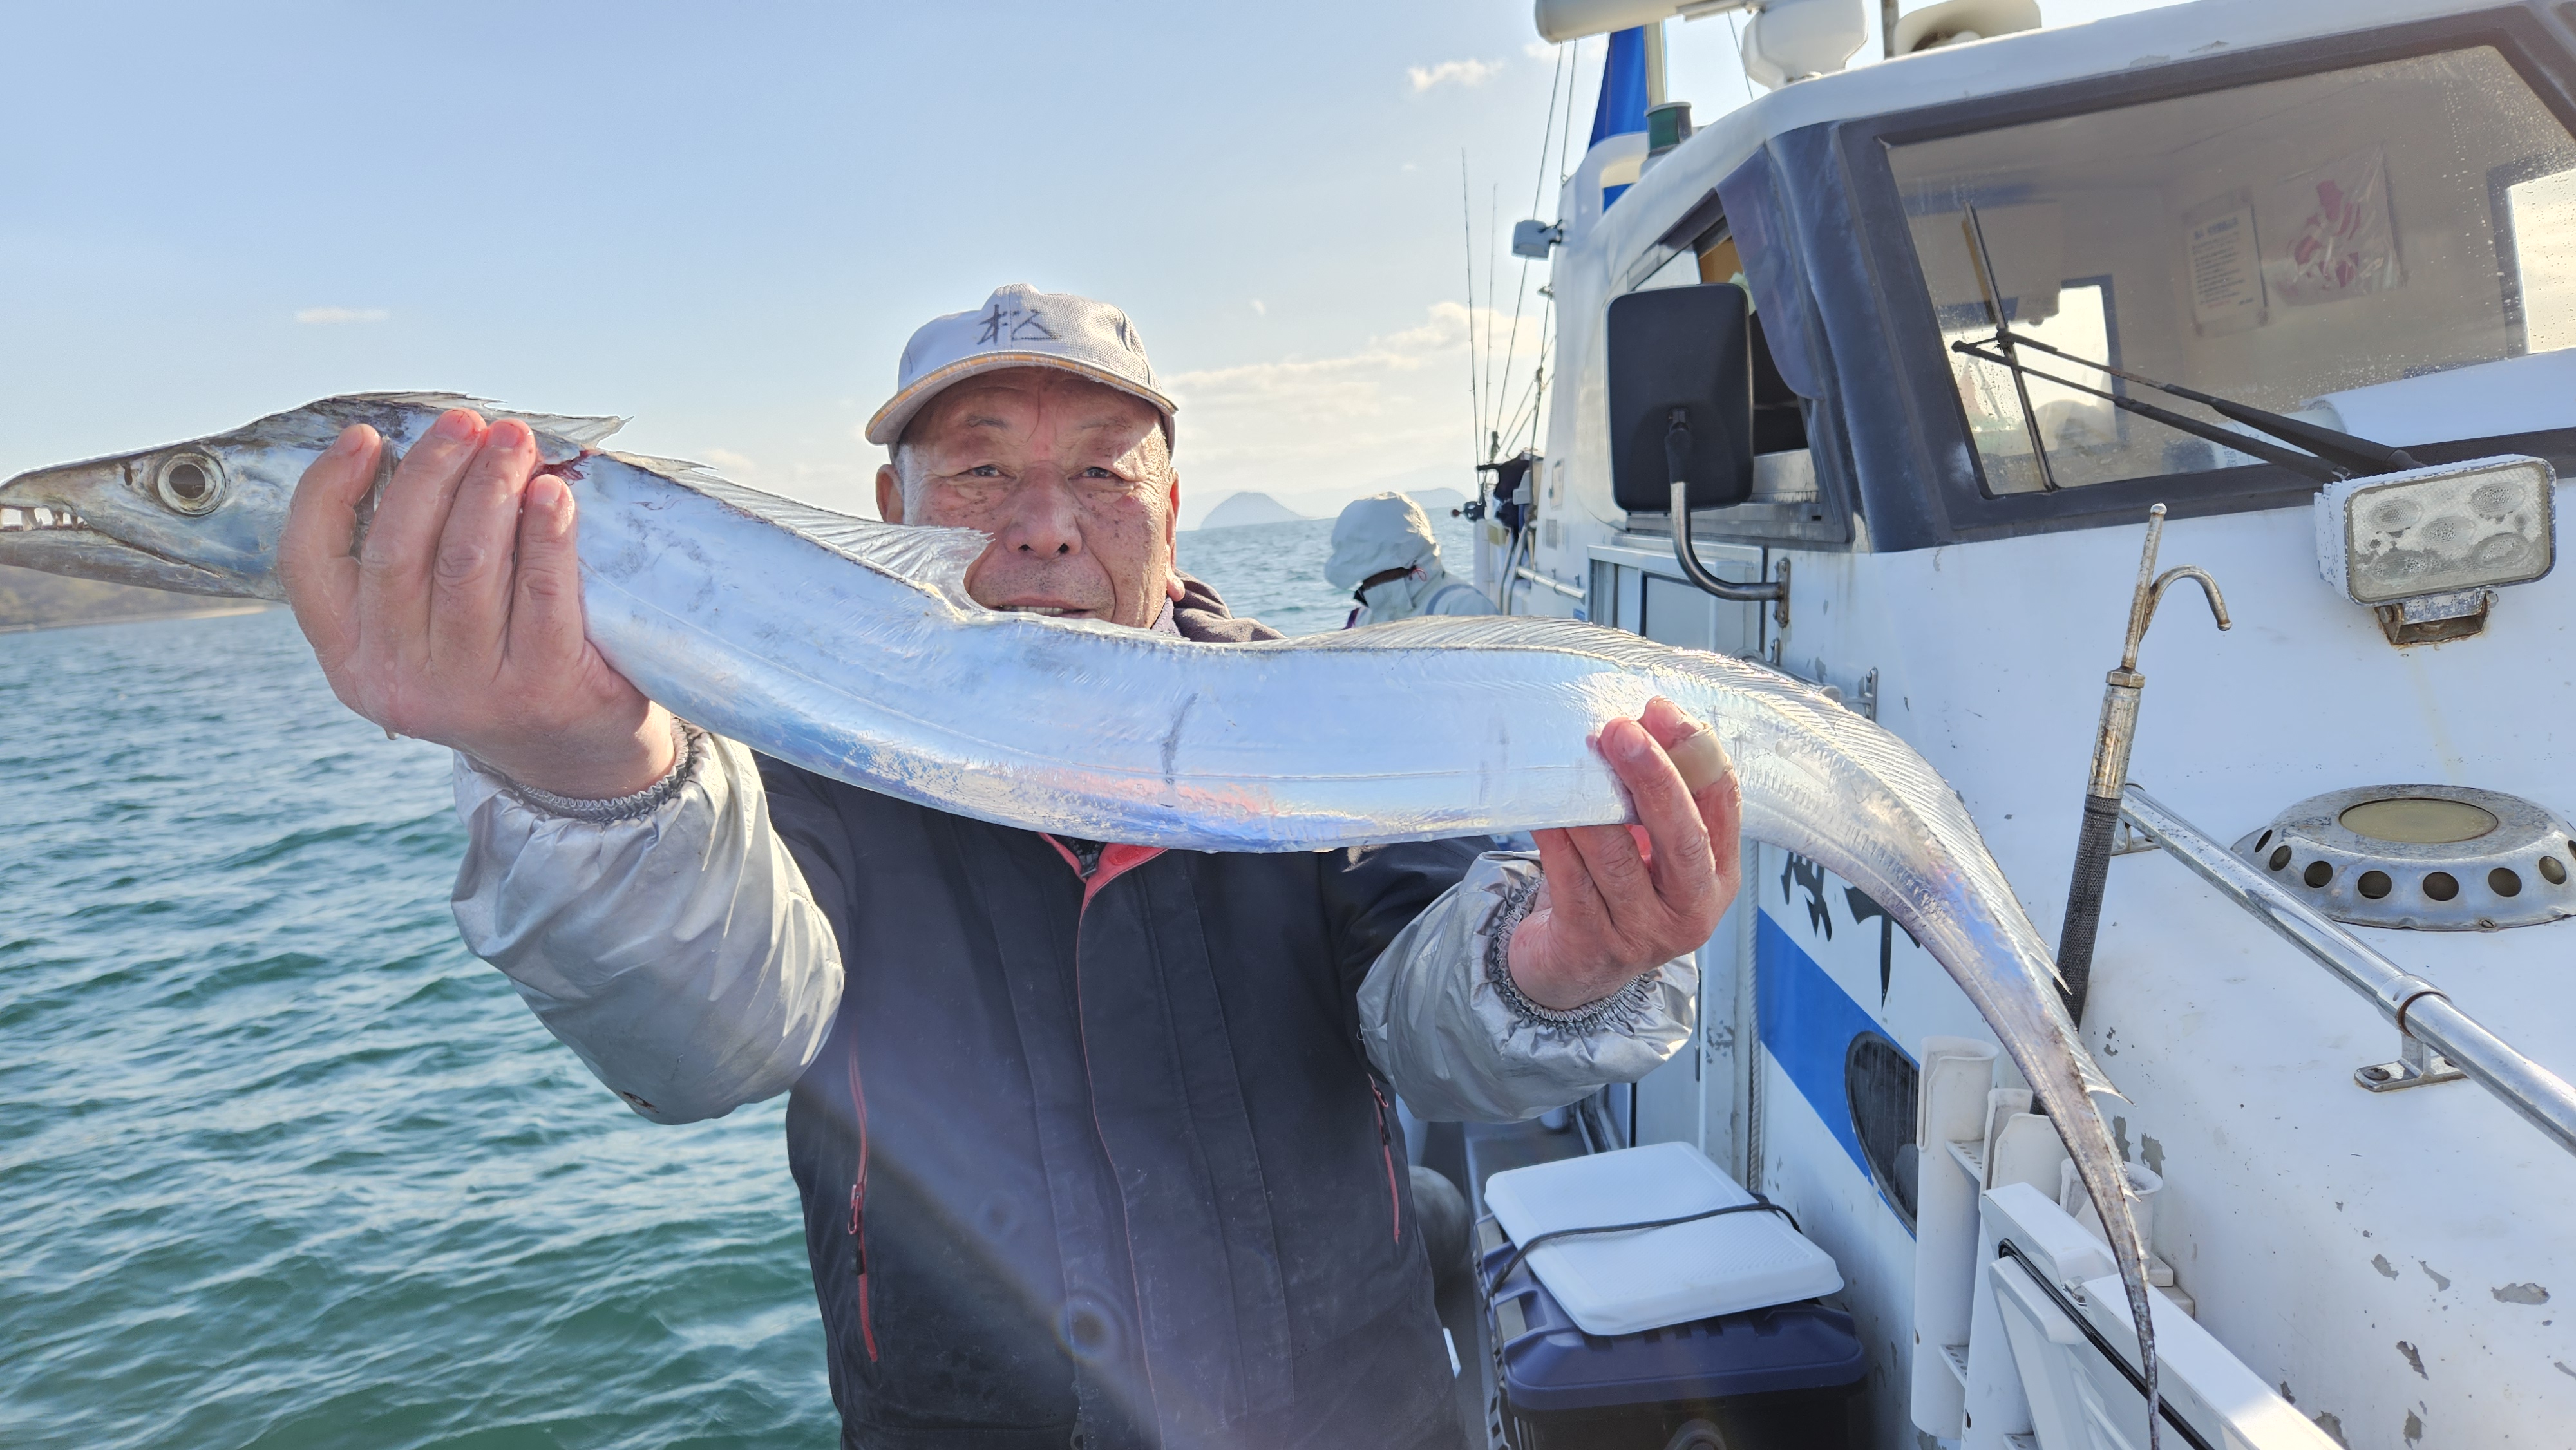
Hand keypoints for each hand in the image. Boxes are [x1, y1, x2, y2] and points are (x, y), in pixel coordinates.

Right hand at [278, 408, 675, 798]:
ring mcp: (467, 690)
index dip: (327, 489)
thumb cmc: (496, 659)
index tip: (366, 436)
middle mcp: (396, 678)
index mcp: (349, 656)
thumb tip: (424, 450)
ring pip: (466, 563)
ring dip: (491, 486)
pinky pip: (541, 594)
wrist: (573, 751)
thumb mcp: (424, 627)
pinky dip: (546, 534)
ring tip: (515, 441)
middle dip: (433, 470)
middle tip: (469, 424)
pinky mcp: (539, 689)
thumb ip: (408, 559)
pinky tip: (553, 494)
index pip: (307, 561)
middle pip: (397, 549)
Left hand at [1507, 697, 1742, 1010]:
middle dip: (1653, 777)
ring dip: (1592, 803)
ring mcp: (1641, 934)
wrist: (1574, 968)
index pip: (1721, 804)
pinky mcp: (1589, 945)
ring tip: (1573, 759)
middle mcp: (1690, 909)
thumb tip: (1641, 720)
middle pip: (1681, 837)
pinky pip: (1568, 878)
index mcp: (1717, 875)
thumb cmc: (1616, 892)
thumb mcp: (1651, 847)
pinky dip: (1555, 835)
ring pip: (1616, 857)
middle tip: (1622, 730)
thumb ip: (1654, 795)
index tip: (1660, 711)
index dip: (1694, 751)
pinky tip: (1542, 806)